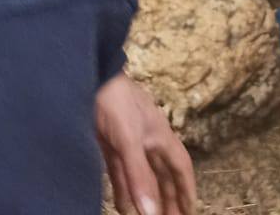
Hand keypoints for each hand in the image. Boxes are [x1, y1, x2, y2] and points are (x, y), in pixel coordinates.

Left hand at [95, 73, 195, 214]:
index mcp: (161, 136)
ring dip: (147, 197)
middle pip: (163, 175)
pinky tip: (123, 207)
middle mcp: (148, 141)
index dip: (187, 189)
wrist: (89, 78)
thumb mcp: (129, 139)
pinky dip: (124, 190)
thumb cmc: (116, 102)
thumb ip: (139, 176)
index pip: (180, 166)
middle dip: (169, 199)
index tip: (190, 211)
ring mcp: (128, 143)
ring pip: (143, 176)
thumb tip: (151, 213)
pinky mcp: (110, 144)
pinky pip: (121, 173)